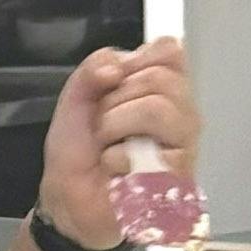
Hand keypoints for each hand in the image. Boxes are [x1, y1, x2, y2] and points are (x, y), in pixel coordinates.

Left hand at [38, 36, 198, 249]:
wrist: (67, 200)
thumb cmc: (78, 154)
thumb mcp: (75, 100)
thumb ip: (92, 69)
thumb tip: (116, 66)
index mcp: (159, 89)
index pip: (170, 51)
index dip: (137, 60)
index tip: (113, 83)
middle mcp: (179, 112)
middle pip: (161, 76)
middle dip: (116, 99)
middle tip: (104, 124)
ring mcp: (184, 143)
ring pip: (158, 107)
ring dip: (115, 125)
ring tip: (109, 145)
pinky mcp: (179, 174)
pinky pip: (150, 147)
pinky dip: (118, 157)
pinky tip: (117, 169)